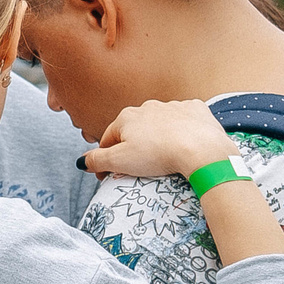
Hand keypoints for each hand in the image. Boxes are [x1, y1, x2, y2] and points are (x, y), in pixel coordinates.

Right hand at [85, 99, 235, 179]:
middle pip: (133, 131)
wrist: (201, 148)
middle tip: (138, 169)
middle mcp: (147, 107)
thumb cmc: (159, 154)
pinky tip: (184, 144)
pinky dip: (182, 131)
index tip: (108, 176)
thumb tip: (81, 161)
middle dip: (132, 148)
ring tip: (164, 158)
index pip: (108, 140)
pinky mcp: (194, 110)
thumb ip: (97, 160)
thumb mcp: (120, 162)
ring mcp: (172, 106)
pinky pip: (184, 120)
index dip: (105, 160)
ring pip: (159, 125)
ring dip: (157, 139)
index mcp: (126, 118)